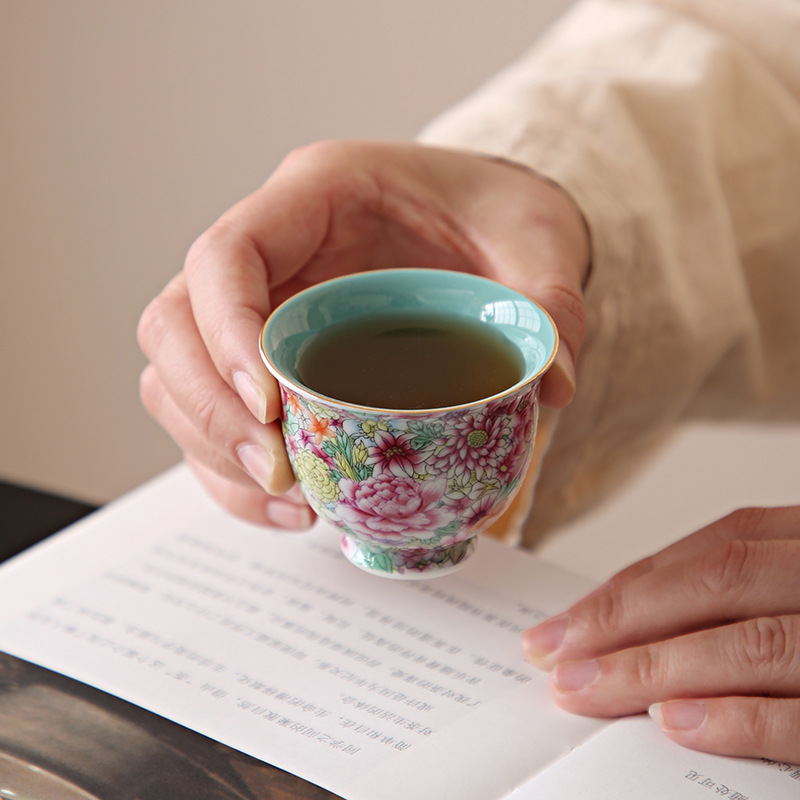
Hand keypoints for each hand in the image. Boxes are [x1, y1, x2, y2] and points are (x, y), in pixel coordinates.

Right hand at [138, 140, 589, 527]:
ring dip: (215, 450)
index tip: (271, 406)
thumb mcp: (537, 238)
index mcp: (314, 197)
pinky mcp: (270, 359)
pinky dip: (235, 471)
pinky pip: (215, 417)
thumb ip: (549, 302)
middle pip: (174, 325)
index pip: (226, 256)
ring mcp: (261, 307)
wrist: (485, 222)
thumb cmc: (496, 211)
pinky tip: (292, 505)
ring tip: (292, 501)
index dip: (226, 332)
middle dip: (209, 409)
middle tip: (277, 470)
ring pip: (177, 378)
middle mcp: (272, 253)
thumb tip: (549, 386)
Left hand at [523, 506, 799, 761]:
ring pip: (751, 643)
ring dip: (655, 666)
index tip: (561, 624)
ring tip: (587, 690)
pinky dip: (737, 718)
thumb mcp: (792, 588)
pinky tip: (672, 722)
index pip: (711, 551)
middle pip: (716, 583)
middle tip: (552, 658)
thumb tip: (620, 629)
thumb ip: (729, 599)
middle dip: (621, 619)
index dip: (628, 587)